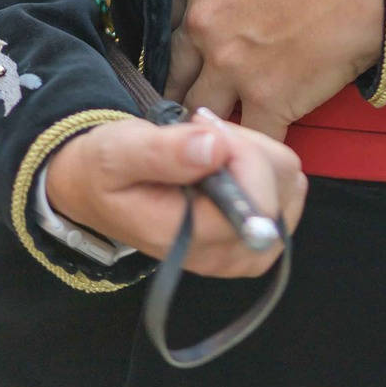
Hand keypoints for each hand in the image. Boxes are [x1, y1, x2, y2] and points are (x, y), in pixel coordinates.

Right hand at [43, 113, 305, 279]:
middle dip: (248, 149)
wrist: (96, 189)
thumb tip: (215, 149)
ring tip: (209, 146)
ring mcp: (244, 250)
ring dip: (256, 153)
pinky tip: (225, 157)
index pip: (257, 202)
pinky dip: (263, 164)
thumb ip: (164, 153)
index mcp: (191, 241)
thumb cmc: (105, 170)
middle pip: (281, 191)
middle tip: (202, 134)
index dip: (239, 152)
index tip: (201, 129)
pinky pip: (286, 190)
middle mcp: (225, 256)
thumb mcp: (119, 153)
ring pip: (289, 185)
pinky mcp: (254, 235)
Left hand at [167, 0, 385, 138]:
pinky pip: (251, 136)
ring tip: (227, 138)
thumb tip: (219, 22)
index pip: (166, 32)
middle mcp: (204, 26)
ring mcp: (233, 66)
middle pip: (176, 77)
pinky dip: (259, 145)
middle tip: (200, 109)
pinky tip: (265, 148)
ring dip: (218, 125)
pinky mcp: (268, 99)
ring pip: (204, 112)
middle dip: (188, 93)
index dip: (179, 56)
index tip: (188, 71)